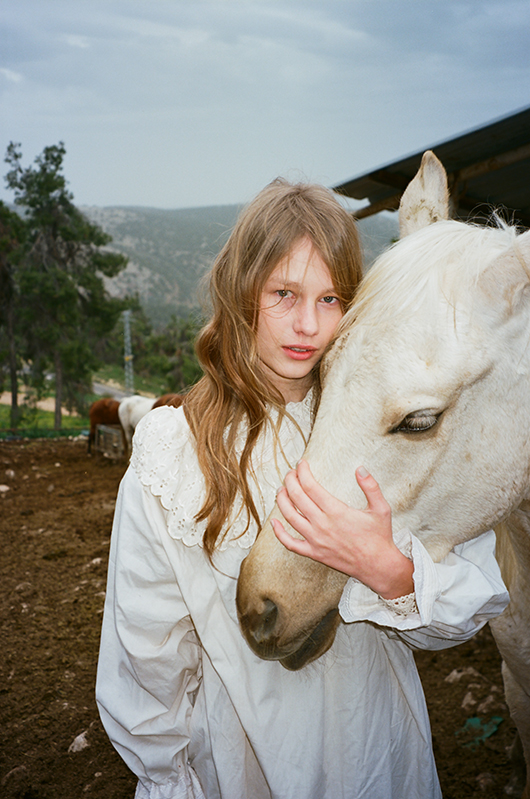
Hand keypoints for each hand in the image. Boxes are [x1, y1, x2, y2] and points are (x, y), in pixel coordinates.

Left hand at [272, 461, 413, 598]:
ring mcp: (316, 540)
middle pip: (297, 497)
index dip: (302, 472)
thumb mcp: (381, 508)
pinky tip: (274, 522)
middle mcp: (322, 525)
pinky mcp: (314, 553)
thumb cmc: (380, 536)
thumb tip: (360, 468)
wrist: (378, 566)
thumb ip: (371, 486)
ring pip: (290, 517)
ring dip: (282, 501)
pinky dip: (279, 533)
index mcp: (337, 511)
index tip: (301, 463)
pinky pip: (290, 544)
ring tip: (281, 490)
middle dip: (290, 481)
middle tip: (290, 473)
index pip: (310, 486)